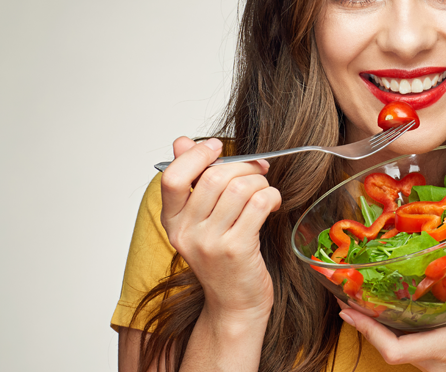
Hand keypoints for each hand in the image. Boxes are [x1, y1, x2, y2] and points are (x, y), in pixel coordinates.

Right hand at [159, 137, 281, 326]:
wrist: (235, 304)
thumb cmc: (223, 258)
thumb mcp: (201, 221)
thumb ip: (193, 181)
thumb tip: (182, 141)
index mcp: (172, 221)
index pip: (172, 177)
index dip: (197, 155)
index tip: (217, 147)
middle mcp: (186, 233)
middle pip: (214, 177)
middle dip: (244, 166)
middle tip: (259, 170)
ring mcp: (210, 243)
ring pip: (239, 188)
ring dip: (260, 181)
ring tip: (265, 191)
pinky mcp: (237, 250)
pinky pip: (259, 204)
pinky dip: (272, 196)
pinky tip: (273, 204)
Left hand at [338, 224, 445, 371]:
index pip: (394, 349)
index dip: (367, 331)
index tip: (348, 310)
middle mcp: (435, 360)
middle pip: (387, 348)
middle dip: (365, 324)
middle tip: (347, 296)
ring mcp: (437, 368)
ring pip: (397, 351)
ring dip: (378, 330)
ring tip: (364, 301)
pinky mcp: (442, 368)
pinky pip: (411, 353)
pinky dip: (397, 335)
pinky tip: (397, 316)